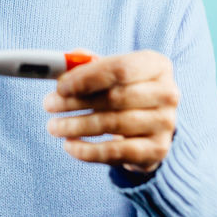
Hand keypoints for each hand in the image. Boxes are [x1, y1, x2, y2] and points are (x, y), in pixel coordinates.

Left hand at [43, 48, 179, 174]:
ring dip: (76, 126)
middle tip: (49, 105)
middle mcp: (167, 92)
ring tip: (54, 126)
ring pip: (112, 124)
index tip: (60, 86)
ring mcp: (165, 123)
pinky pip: (116, 151)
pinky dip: (88, 150)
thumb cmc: (125, 92)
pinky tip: (69, 146)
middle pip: (115, 97)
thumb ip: (87, 66)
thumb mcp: (111, 73)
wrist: (150, 127)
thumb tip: (60, 66)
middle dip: (76, 102)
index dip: (87, 77)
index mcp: (157, 65)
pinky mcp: (157, 149)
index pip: (120, 68)